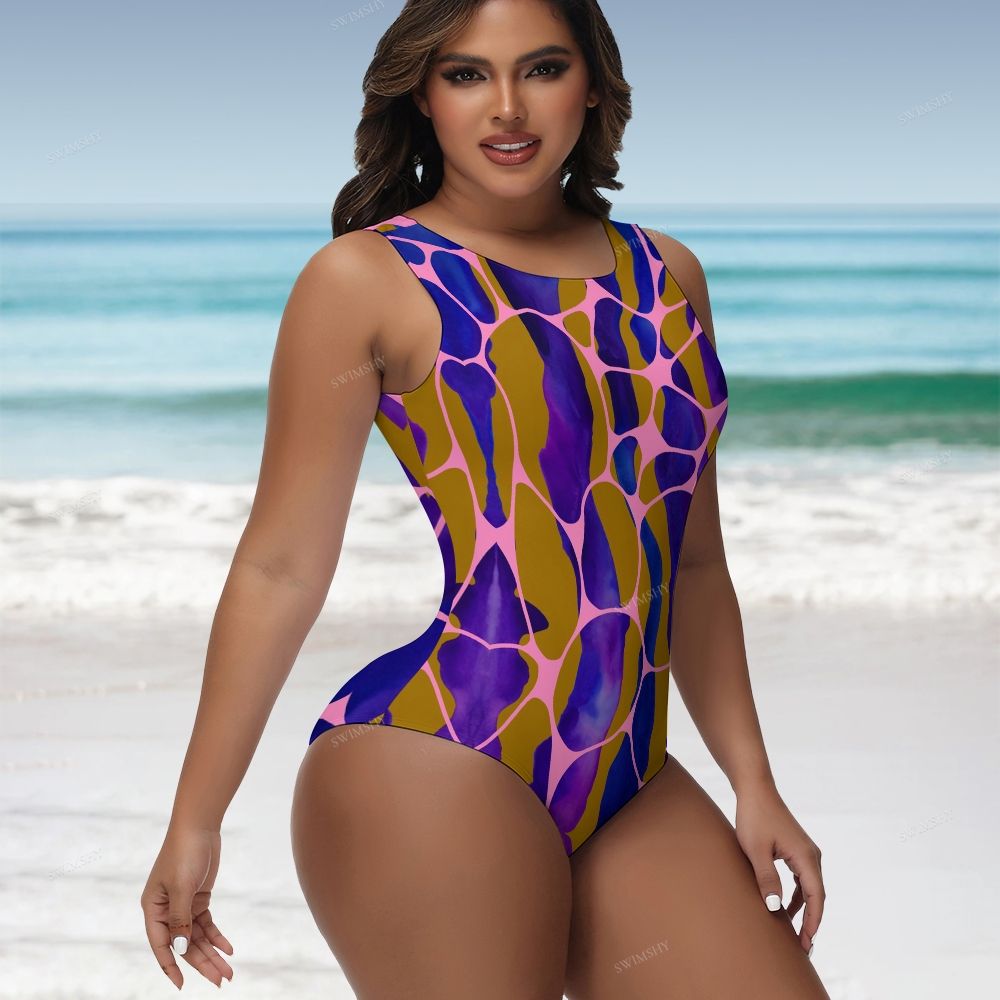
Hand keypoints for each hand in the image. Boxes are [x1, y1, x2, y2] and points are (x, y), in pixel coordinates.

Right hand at [141, 824, 234, 988]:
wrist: (199, 826)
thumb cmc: (184, 853)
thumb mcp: (182, 888)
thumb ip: (181, 919)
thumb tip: (181, 949)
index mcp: (153, 909)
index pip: (161, 945)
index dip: (171, 966)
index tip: (182, 985)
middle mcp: (166, 911)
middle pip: (184, 944)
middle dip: (202, 963)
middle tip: (220, 980)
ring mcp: (183, 905)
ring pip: (197, 937)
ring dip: (212, 953)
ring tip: (228, 971)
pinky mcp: (198, 898)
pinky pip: (206, 924)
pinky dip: (217, 936)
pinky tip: (228, 949)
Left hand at [734, 785, 824, 955]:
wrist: (755, 790)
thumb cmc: (754, 817)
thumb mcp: (756, 850)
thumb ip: (766, 878)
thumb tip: (775, 908)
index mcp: (806, 857)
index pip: (816, 898)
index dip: (812, 923)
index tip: (807, 943)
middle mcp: (812, 855)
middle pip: (817, 896)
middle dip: (811, 922)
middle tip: (802, 947)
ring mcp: (805, 852)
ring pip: (810, 888)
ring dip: (804, 910)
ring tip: (795, 933)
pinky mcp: (797, 849)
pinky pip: (802, 879)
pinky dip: (797, 895)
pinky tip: (785, 907)